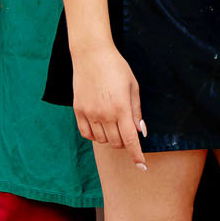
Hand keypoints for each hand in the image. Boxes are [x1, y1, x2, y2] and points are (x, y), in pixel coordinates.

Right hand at [72, 44, 147, 169]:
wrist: (91, 54)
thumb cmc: (116, 68)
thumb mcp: (133, 87)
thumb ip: (136, 111)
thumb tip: (140, 131)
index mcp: (121, 108)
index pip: (130, 140)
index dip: (136, 155)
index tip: (141, 166)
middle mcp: (104, 114)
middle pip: (116, 142)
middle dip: (124, 141)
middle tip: (125, 128)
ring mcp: (89, 113)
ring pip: (102, 140)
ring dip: (110, 137)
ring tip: (112, 121)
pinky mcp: (78, 110)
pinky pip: (86, 134)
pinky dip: (95, 135)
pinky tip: (99, 126)